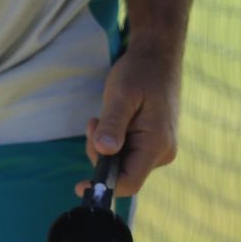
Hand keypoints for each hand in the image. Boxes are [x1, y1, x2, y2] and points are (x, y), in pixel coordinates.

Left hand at [81, 46, 181, 197]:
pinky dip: (115, 142)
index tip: (78, 183)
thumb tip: (103, 151)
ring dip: (107, 147)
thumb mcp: (121, 94)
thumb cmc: (140, 72)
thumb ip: (113, 123)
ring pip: (124, 164)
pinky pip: (129, 154)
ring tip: (104, 117)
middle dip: (101, 156)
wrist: (158, 56)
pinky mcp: (155, 143)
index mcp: (156, 144)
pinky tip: (115, 121)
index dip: (104, 186)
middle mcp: (162, 153)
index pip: (130, 183)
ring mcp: (160, 149)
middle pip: (123, 173)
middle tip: (95, 123)